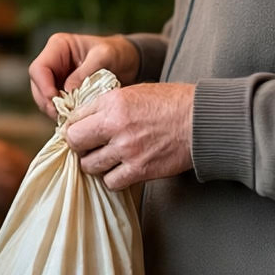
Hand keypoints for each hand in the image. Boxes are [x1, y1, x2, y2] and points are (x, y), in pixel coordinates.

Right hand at [29, 33, 142, 117]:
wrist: (129, 61)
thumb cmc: (117, 53)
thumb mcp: (104, 57)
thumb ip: (85, 72)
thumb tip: (68, 92)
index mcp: (58, 46)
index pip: (39, 68)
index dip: (43, 87)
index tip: (56, 102)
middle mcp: (53, 61)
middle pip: (38, 86)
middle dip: (48, 103)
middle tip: (63, 117)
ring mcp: (56, 77)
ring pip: (44, 98)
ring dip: (54, 110)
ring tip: (70, 119)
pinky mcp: (63, 91)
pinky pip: (55, 105)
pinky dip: (62, 113)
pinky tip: (74, 119)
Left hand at [63, 83, 195, 190]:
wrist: (200, 121)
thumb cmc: (171, 103)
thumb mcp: (134, 92)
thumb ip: (107, 105)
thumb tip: (84, 118)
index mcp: (112, 102)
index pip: (74, 119)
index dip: (74, 127)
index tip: (80, 132)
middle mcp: (116, 125)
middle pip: (75, 143)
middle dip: (79, 146)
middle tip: (89, 147)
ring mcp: (127, 149)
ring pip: (90, 166)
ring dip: (95, 164)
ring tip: (106, 159)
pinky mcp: (140, 169)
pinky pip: (111, 182)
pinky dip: (113, 179)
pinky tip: (120, 170)